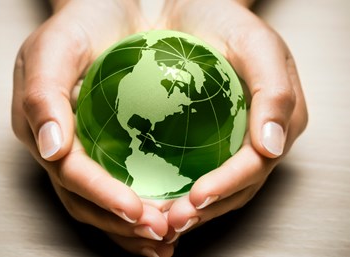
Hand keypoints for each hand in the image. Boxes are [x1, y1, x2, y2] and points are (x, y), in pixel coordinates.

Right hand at [12, 1, 172, 255]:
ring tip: (167, 237)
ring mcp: (87, 149)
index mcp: (44, 128)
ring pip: (103, 203)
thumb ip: (43, 95)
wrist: (116, 7)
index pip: (71, 175)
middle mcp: (63, 146)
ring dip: (132, 227)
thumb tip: (50, 150)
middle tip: (161, 233)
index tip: (137, 211)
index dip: (102, 197)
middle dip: (121, 223)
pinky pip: (123, 185)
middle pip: (87, 201)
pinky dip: (140, 209)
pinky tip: (168, 216)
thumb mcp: (56, 46)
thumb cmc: (85, 21)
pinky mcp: (110, 146)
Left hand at [161, 0, 307, 233]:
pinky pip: (197, 170)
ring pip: (218, 186)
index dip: (228, 186)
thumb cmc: (222, 19)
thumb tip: (274, 145)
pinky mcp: (210, 138)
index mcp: (279, 117)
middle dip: (207, 209)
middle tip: (172, 221)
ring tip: (162, 219)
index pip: (257, 165)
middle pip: (238, 186)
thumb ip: (275, 92)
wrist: (191, 9)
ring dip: (192, 209)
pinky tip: (155, 196)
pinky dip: (178, 188)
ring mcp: (234, 139)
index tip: (196, 198)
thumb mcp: (255, 43)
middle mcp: (259, 135)